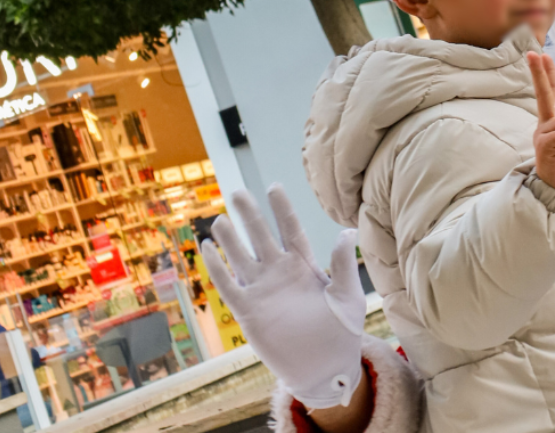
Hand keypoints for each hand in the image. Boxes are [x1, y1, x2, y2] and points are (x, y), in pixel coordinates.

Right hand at [200, 185, 365, 409]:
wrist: (325, 367)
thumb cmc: (342, 331)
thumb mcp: (347, 296)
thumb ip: (342, 264)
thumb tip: (347, 230)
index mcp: (304, 265)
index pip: (290, 229)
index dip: (281, 209)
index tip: (273, 187)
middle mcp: (280, 273)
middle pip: (261, 236)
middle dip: (249, 215)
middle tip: (237, 192)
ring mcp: (262, 290)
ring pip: (241, 257)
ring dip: (230, 239)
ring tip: (219, 219)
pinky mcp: (248, 311)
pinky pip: (228, 285)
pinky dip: (217, 267)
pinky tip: (207, 249)